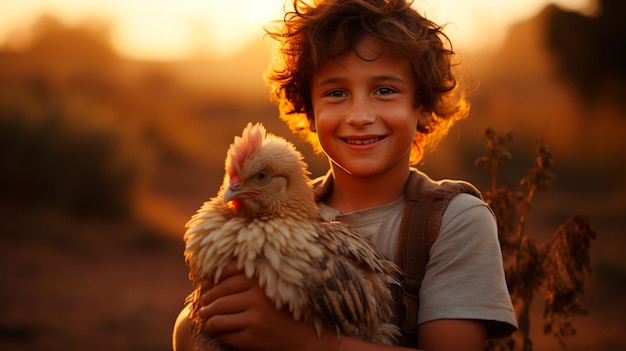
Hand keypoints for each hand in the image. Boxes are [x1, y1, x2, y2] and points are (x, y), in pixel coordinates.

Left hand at [198, 261, 326, 350]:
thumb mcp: (265, 288)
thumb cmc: (279, 308)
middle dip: (206, 303)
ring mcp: (254, 319)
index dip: (212, 283)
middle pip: (218, 298)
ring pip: (216, 318)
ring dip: (208, 320)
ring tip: (208, 320)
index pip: (225, 277)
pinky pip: (224, 334)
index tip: (208, 288)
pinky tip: (223, 332)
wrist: (302, 337)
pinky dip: (220, 334)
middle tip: (203, 306)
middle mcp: (257, 298)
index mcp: (261, 281)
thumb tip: (203, 282)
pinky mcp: (251, 338)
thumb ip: (239, 279)